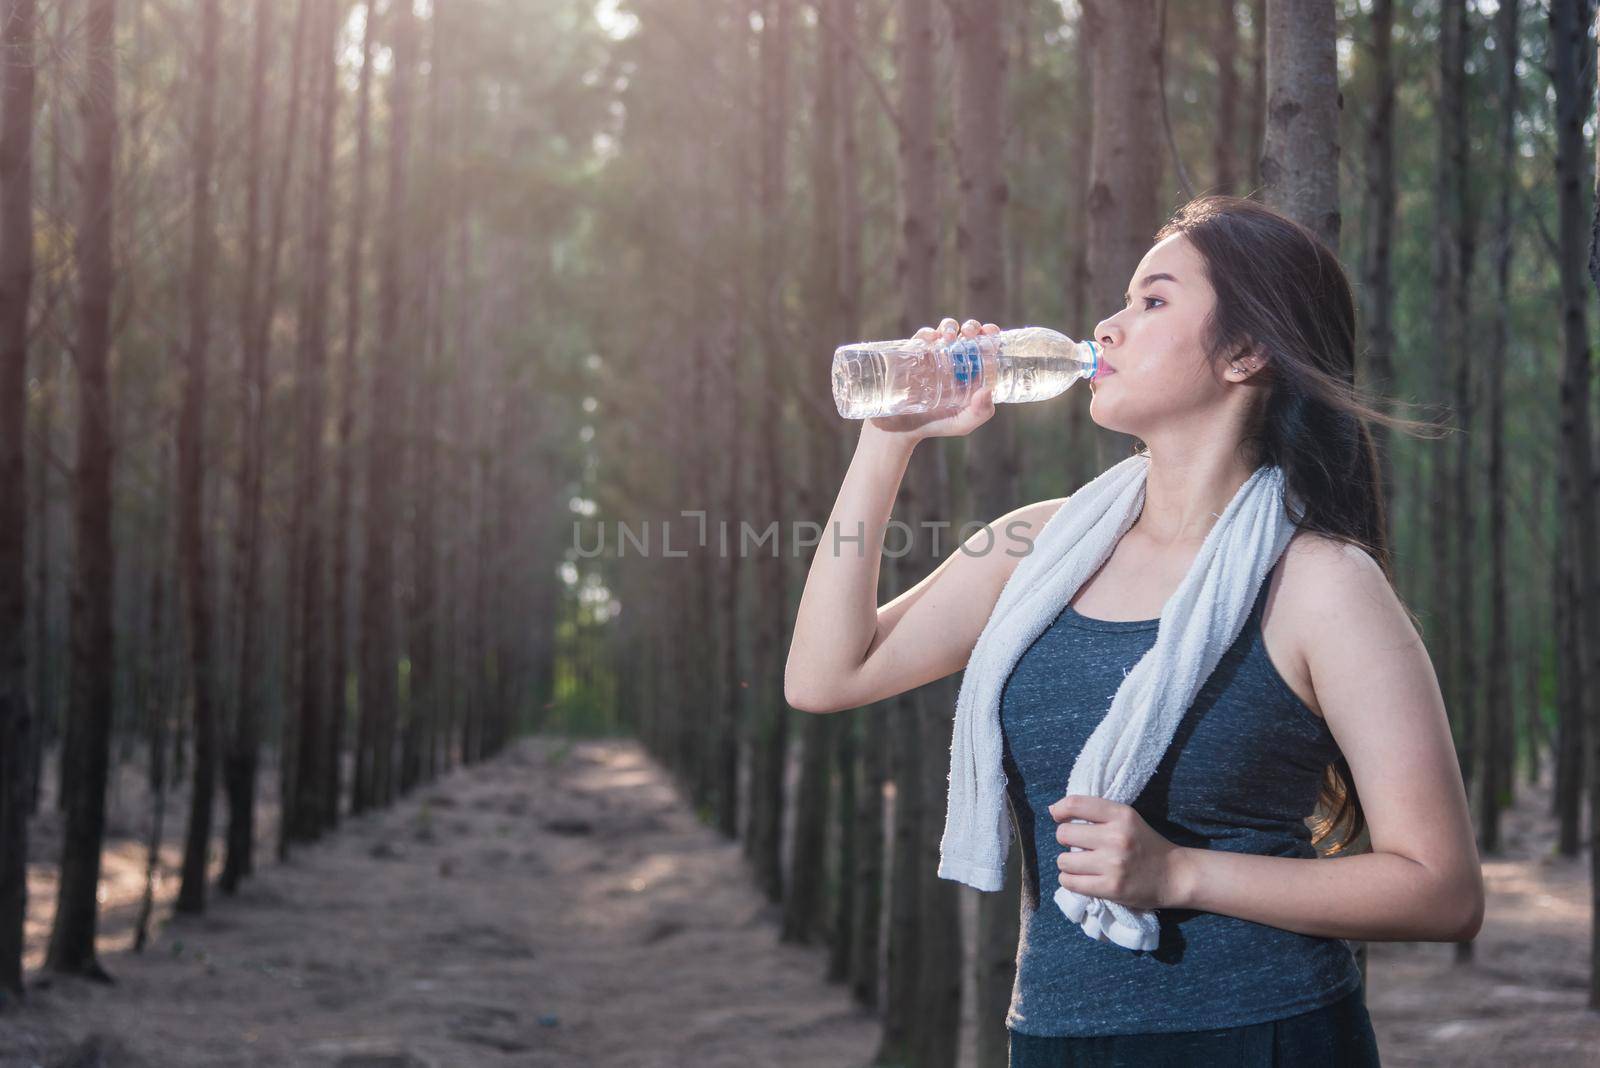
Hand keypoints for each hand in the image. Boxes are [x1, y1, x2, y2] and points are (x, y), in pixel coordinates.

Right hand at [865, 317, 999, 440]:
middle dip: (972, 326)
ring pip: (944, 330)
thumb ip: (979, 412)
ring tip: (950, 337)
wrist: (898, 429)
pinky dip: (927, 333)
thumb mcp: (961, 424)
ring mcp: (932, 355)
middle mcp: (952, 359)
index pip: (984, 346)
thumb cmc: (933, 425)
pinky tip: (932, 338)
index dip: (990, 334)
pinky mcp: (911, 355)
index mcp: (969, 371)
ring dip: (950, 326)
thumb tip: (987, 390)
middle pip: (966, 333)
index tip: (992, 333)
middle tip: (971, 334)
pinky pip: (920, 337)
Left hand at [1050, 794, 1189, 910]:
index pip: (1076, 804)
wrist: (1174, 875)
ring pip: (1063, 860)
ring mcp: (1113, 864)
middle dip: (1066, 840)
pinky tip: (1081, 878)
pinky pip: (1070, 882)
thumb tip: (1053, 809)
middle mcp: (1116, 837)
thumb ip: (1097, 812)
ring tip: (1081, 864)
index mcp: (1121, 815)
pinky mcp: (1111, 888)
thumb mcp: (1127, 818)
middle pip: (1064, 834)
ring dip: (1067, 863)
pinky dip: (1070, 880)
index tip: (1058, 816)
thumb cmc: (1145, 844)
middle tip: (1078, 846)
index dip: (1059, 809)